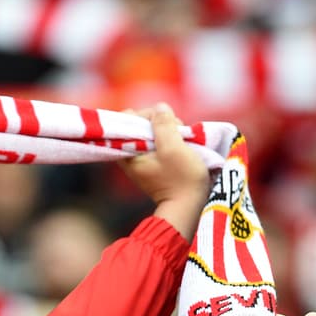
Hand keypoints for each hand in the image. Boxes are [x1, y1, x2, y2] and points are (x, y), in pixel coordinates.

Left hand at [118, 103, 210, 239]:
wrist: (188, 207)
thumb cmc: (181, 179)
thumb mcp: (173, 148)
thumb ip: (164, 125)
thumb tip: (159, 108)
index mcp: (128, 152)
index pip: (127, 119)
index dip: (146, 114)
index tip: (164, 120)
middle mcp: (130, 156)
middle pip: (140, 124)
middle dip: (160, 121)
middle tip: (178, 130)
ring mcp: (142, 160)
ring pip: (153, 132)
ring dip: (169, 130)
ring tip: (184, 138)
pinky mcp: (154, 164)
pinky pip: (160, 142)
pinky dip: (171, 139)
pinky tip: (183, 144)